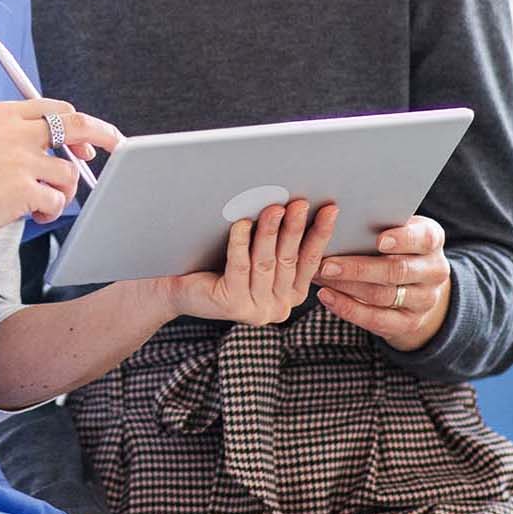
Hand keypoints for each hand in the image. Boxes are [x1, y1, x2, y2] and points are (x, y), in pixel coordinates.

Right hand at [0, 98, 121, 240]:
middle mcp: (16, 131)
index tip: (93, 140)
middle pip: (78, 125)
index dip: (82, 124)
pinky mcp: (22, 189)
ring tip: (41, 204)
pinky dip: (50, 211)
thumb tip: (67, 148)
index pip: (58, 109)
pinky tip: (31, 215)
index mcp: (6, 114)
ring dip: (63, 192)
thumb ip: (20, 136)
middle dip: (103, 136)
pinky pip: (56, 200)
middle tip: (117, 147)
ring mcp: (21, 159)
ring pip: (69, 173)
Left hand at [154, 200, 338, 326]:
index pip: (310, 261)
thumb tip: (299, 207)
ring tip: (274, 207)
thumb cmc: (221, 266)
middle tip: (301, 203)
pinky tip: (241, 223)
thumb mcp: (258, 257)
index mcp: (290, 296)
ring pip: (266, 262)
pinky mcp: (233, 306)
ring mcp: (256, 310)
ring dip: (270, 232)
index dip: (321, 234)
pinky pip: (239, 267)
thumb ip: (279, 243)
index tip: (331, 210)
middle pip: (289, 260)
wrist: (181, 289)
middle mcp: (278, 308)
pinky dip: (240, 243)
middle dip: (296, 228)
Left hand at [313, 215, 451, 349]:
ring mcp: (424, 300)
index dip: (403, 239)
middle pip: (397, 270)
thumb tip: (334, 213)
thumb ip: (378, 222)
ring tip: (319, 275)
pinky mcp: (409, 323)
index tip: (379, 240)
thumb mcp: (397, 229)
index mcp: (432, 239)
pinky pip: (376, 319)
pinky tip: (326, 295)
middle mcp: (434, 271)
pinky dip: (348, 308)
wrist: (419, 285)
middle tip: (326, 263)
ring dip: (346, 286)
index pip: (424, 238)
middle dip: (359, 268)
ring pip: (383, 295)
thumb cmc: (397, 246)